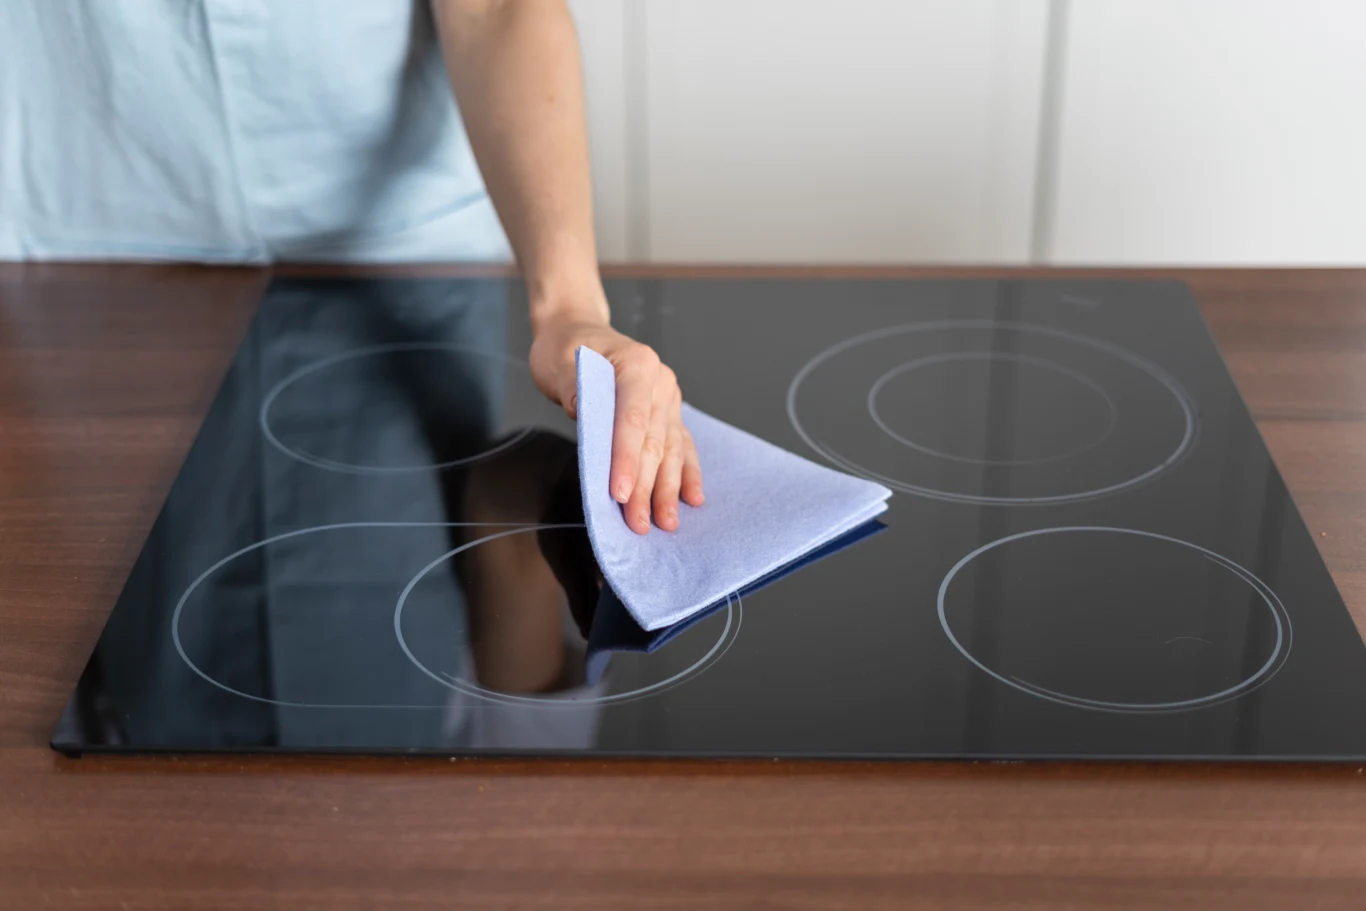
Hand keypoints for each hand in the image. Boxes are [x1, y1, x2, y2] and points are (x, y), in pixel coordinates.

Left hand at [529, 308, 703, 534]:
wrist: (578, 331)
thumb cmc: (566, 347)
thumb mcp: (558, 360)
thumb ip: (572, 385)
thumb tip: (583, 412)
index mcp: (638, 364)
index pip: (633, 419)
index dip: (626, 459)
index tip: (619, 494)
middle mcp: (661, 382)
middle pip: (653, 442)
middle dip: (645, 486)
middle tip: (637, 524)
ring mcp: (668, 399)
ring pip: (670, 450)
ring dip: (668, 489)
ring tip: (666, 523)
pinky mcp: (667, 414)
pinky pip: (680, 446)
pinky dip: (686, 474)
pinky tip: (693, 499)